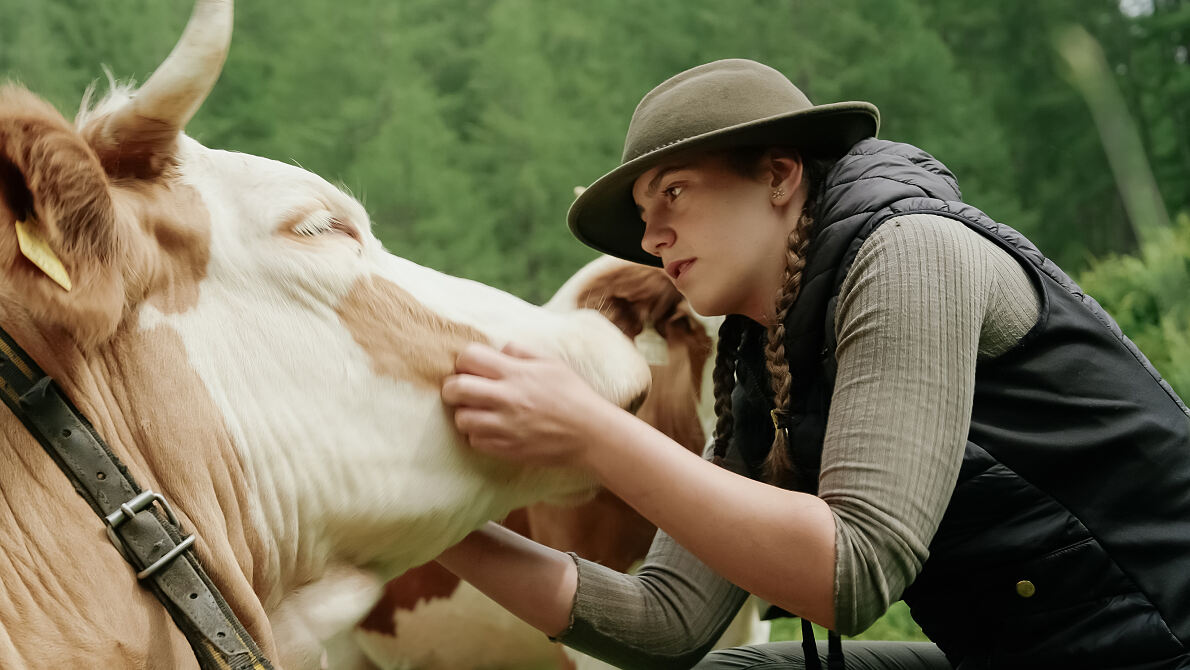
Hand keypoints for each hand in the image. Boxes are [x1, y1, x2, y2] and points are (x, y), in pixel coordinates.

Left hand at [441, 342, 617, 466]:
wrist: (591, 434)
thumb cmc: (573, 395)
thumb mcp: (552, 363)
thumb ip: (522, 352)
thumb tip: (499, 350)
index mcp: (517, 372)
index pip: (469, 357)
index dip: (464, 360)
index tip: (471, 368)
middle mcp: (507, 398)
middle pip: (456, 388)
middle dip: (451, 388)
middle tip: (459, 391)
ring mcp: (505, 426)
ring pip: (461, 418)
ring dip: (465, 414)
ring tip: (478, 413)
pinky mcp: (507, 448)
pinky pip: (475, 441)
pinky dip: (479, 436)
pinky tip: (492, 430)